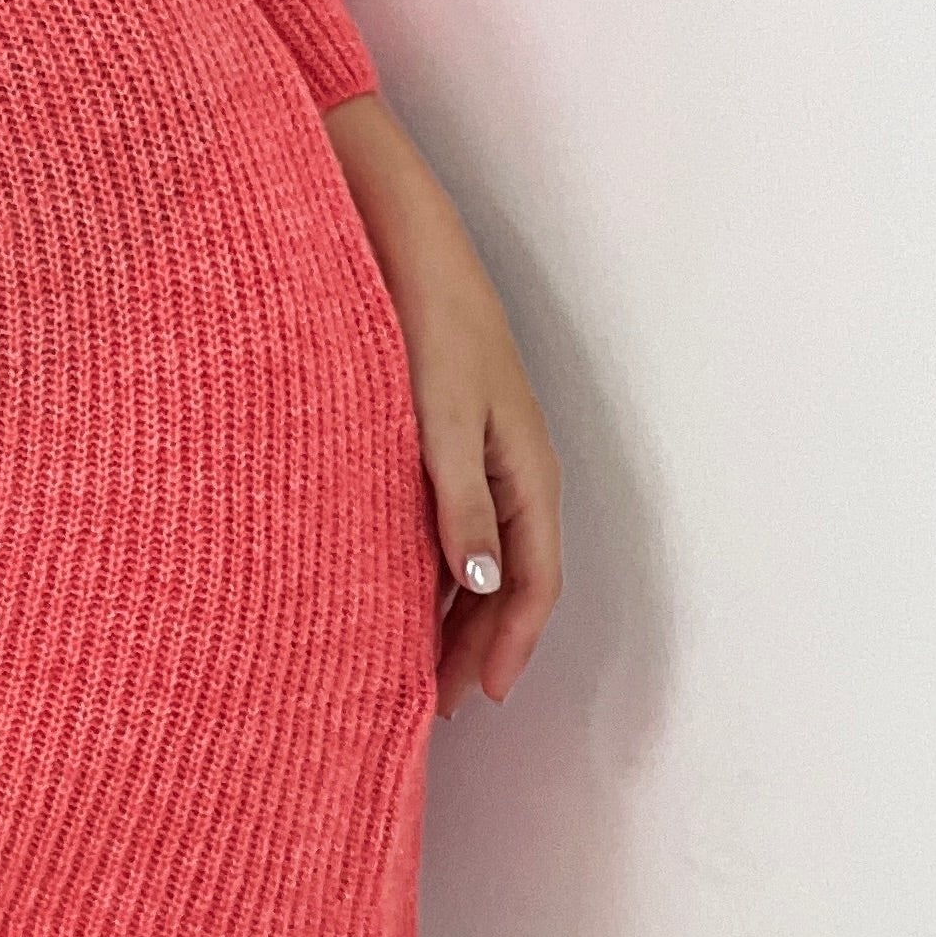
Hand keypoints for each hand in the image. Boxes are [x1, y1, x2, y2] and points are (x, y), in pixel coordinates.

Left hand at [319, 93, 561, 718]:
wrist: (405, 237)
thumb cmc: (428, 319)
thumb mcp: (441, 416)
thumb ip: (461, 500)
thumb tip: (484, 585)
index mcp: (528, 467)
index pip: (534, 580)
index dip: (511, 643)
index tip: (478, 696)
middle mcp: (515, 465)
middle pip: (511, 576)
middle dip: (482, 640)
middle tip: (439, 699)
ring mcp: (485, 447)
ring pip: (484, 551)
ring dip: (459, 607)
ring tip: (418, 658)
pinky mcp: (450, 429)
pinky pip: (458, 518)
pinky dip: (439, 562)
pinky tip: (401, 579)